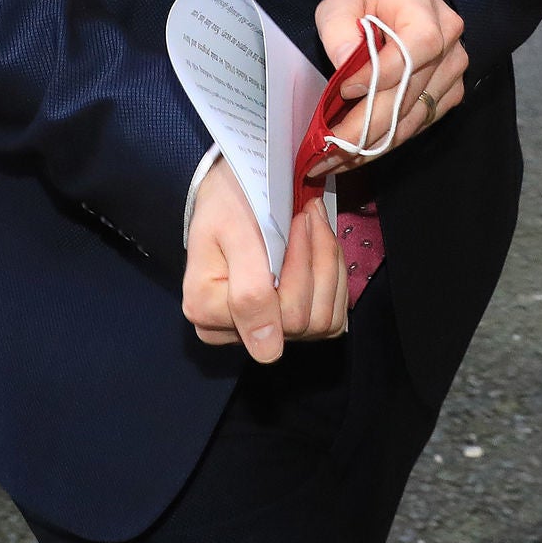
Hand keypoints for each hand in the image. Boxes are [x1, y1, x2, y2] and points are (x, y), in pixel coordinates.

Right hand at [182, 159, 346, 361]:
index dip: (298, 268)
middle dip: (316, 261)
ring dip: (328, 267)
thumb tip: (267, 352)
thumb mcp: (234, 232)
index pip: (274, 315)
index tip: (300, 220)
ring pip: (322, 322)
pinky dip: (334, 279)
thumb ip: (248, 292)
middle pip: (301, 321)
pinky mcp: (291, 326)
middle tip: (309, 215)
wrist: (235, 191)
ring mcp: (264, 331)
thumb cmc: (228, 203)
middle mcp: (232, 332)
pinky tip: (321, 249)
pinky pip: (332, 319)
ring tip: (316, 225)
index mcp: (206, 311)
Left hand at [310, 0, 466, 166]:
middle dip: (364, 127)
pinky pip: (418, 124)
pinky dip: (387, 141)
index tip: (345, 89)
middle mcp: (449, 44)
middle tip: (327, 150)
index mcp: (425, 11)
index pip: (415, 48)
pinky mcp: (450, 94)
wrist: (406, 0)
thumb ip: (338, 26)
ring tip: (334, 159)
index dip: (380, 75)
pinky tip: (357, 151)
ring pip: (412, 118)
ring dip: (372, 143)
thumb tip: (344, 62)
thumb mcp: (345, 0)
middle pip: (409, 94)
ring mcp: (453, 73)